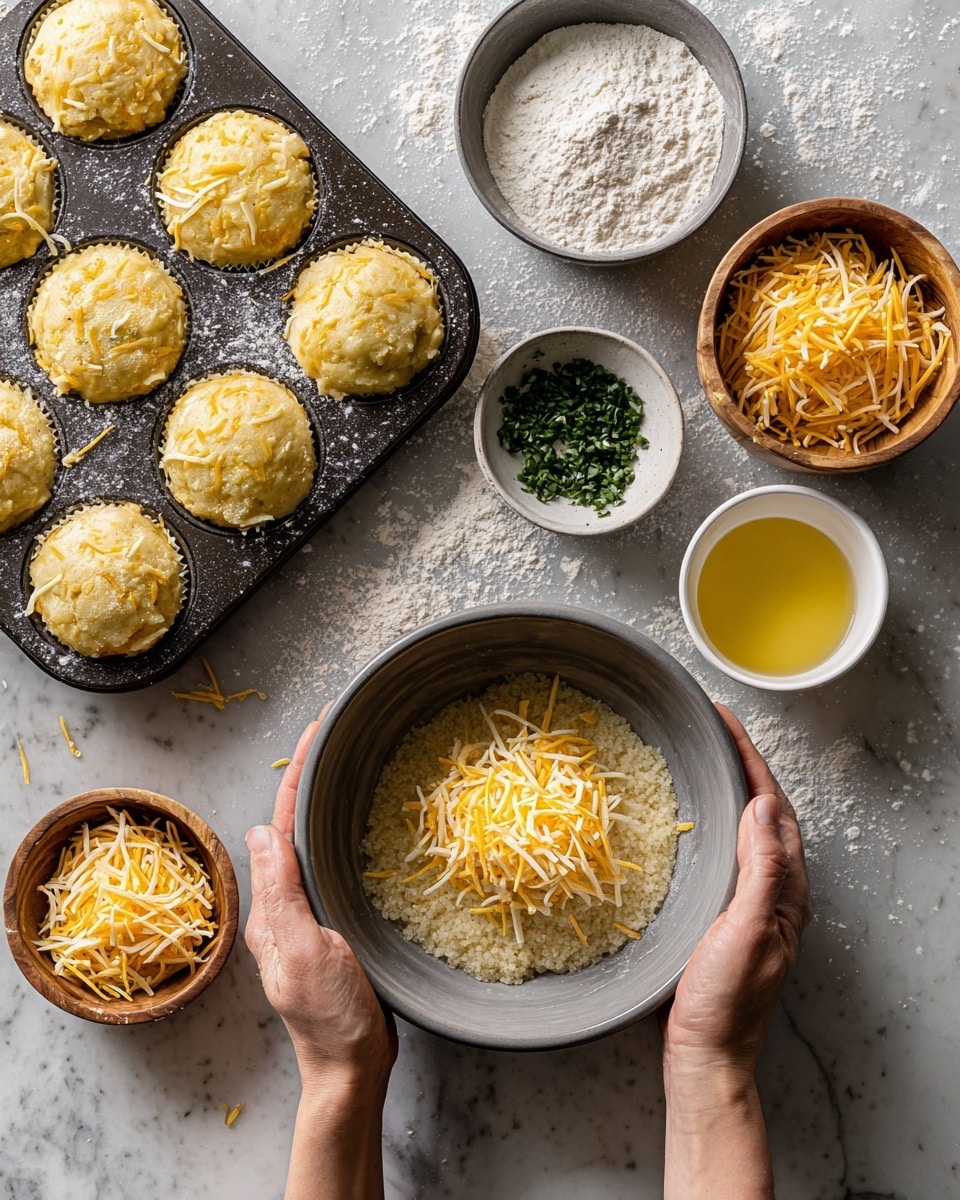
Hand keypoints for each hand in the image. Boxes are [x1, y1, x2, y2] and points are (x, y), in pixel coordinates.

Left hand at [244, 716, 396, 1095]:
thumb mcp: (304, 949)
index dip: (298, 772)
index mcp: (272, 906)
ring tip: (351, 762)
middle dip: (311, 775)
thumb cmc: (331, 1015)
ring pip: (315, 844)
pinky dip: (345, 835)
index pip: (282, 823)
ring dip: (328, 801)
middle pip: (295, 825)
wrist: (353, 1067)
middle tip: (338, 732)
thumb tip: (259, 828)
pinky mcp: (333, 926)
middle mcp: (285, 905)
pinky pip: (334, 868)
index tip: (318, 728)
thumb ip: (282, 893)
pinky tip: (365, 826)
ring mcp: (309, 916)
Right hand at [661, 703, 811, 1077]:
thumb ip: (759, 869)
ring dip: (730, 788)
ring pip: (745, 829)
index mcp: (785, 888)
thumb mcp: (746, 929)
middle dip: (743, 763)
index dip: (750, 758)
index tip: (724, 720)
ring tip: (703, 759)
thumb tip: (760, 806)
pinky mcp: (724, 913)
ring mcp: (749, 901)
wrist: (706, 1052)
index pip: (772, 806)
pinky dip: (713, 821)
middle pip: (763, 810)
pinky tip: (691, 821)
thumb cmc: (726, 999)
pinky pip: (725, 851)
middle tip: (712, 727)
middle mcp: (773, 890)